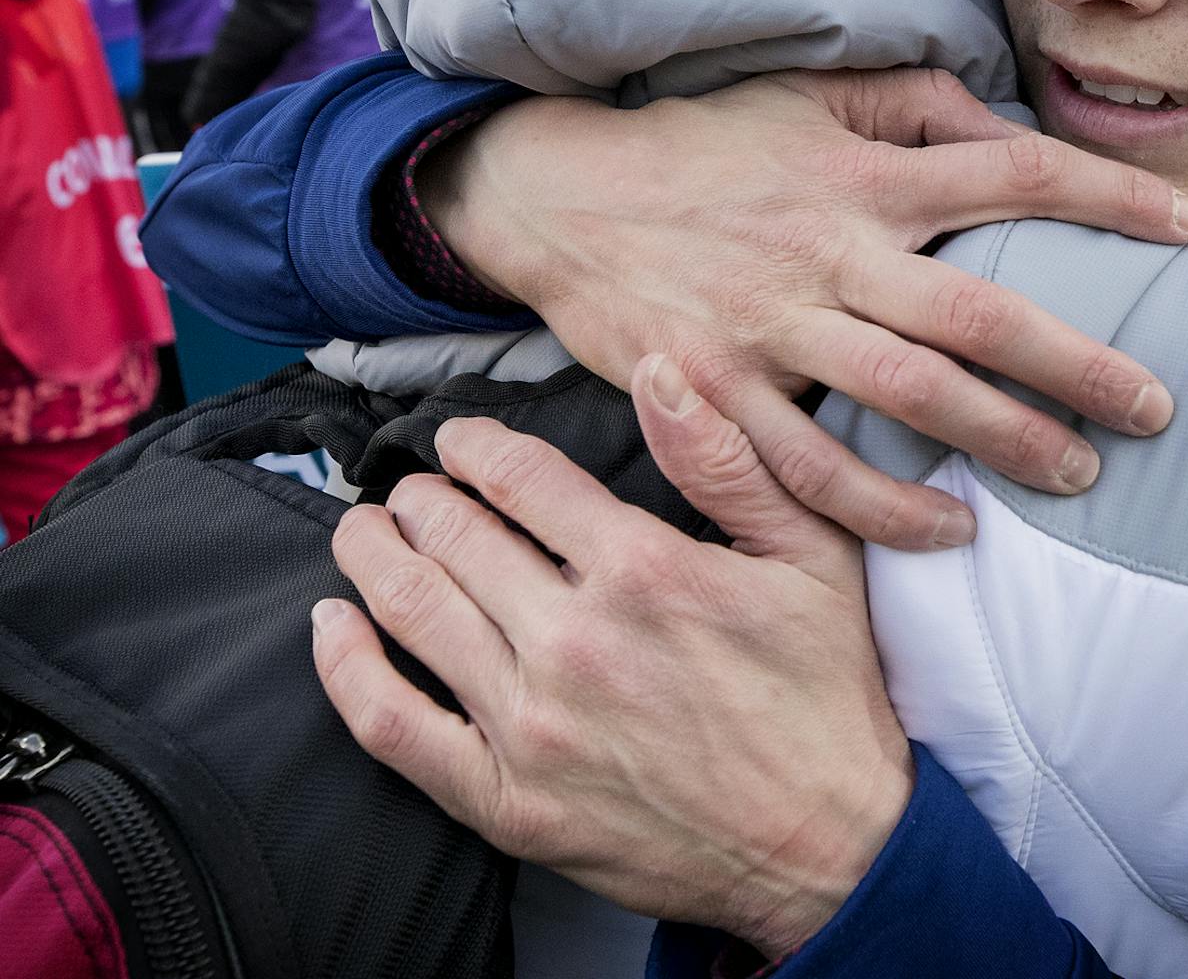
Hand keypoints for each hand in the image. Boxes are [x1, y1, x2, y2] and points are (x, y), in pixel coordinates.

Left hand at [311, 355, 909, 957]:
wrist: (828, 845)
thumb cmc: (825, 693)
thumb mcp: (813, 554)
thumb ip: (728, 459)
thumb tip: (662, 368)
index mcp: (645, 570)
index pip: (520, 478)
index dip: (474, 447)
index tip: (456, 440)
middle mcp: (576, 641)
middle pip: (454, 537)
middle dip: (418, 498)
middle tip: (409, 488)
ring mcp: (533, 727)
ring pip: (413, 613)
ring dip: (372, 558)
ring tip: (363, 532)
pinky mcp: (507, 802)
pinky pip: (394, 726)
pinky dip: (347, 668)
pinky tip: (334, 627)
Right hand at [418, 68, 1187, 548]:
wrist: (561, 196)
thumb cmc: (709, 144)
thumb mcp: (814, 97)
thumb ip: (921, 108)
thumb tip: (1017, 131)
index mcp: (864, 173)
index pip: (1014, 173)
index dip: (1111, 198)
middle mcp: (828, 250)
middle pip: (978, 314)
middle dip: (1077, 364)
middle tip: (1158, 406)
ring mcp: (771, 327)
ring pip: (907, 400)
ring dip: (1002, 443)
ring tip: (1081, 476)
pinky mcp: (717, 392)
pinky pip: (808, 471)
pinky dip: (883, 511)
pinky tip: (951, 534)